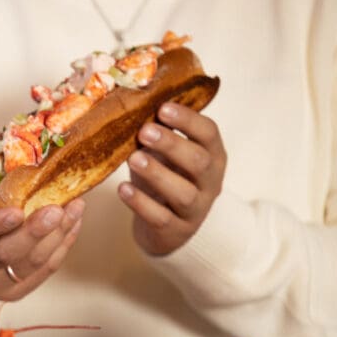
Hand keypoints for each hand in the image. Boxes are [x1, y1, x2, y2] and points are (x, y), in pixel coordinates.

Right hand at [0, 148, 84, 302]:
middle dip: (33, 233)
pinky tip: (72, 223)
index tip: (16, 211)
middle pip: (4, 255)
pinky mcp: (14, 293)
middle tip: (56, 209)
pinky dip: (61, 247)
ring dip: (55, 237)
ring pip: (28, 265)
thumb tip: (2, 137)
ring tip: (74, 208)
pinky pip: (43, 272)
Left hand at [118, 102, 226, 255]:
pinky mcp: (176, 231)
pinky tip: (123, 189)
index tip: (163, 108)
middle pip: (199, 162)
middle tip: (145, 130)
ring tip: (133, 158)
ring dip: (157, 173)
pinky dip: (141, 203)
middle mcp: (210, 182)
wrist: (168, 227)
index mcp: (212, 156)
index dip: (188, 120)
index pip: (209, 134)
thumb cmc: (166, 179)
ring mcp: (195, 209)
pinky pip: (161, 217)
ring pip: (183, 193)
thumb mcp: (166, 154)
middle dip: (172, 144)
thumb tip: (133, 105)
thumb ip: (157, 133)